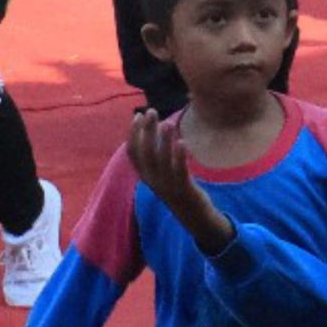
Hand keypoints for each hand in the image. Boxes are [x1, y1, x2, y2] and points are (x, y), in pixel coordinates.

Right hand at [126, 110, 236, 253]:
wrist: (193, 215)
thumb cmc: (178, 188)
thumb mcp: (162, 172)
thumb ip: (158, 155)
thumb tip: (157, 128)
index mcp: (146, 175)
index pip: (133, 153)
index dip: (132, 134)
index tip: (137, 115)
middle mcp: (152, 180)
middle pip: (145, 153)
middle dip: (145, 131)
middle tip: (151, 111)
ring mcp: (167, 185)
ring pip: (161, 161)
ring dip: (163, 141)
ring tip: (167, 123)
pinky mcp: (183, 189)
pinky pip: (179, 172)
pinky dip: (179, 157)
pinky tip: (182, 143)